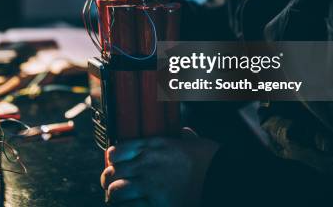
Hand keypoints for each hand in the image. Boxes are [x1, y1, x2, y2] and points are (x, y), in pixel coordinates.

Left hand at [101, 130, 219, 205]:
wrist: (223, 178)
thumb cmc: (211, 159)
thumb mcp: (194, 142)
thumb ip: (184, 137)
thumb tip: (184, 132)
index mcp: (154, 145)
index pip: (117, 151)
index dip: (112, 159)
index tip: (115, 163)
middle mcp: (147, 163)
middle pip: (112, 172)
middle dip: (108, 179)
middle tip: (110, 184)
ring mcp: (150, 184)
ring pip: (116, 191)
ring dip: (114, 196)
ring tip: (116, 199)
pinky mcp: (157, 204)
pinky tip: (128, 206)